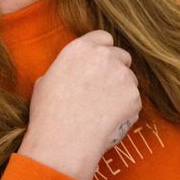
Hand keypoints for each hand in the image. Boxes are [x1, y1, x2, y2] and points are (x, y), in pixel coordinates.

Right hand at [18, 30, 140, 179]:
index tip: (101, 64)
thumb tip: (70, 74)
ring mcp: (121, 75)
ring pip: (130, 78)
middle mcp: (104, 56)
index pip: (103, 38)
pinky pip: (134, 100)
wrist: (63, 141)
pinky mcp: (133, 95)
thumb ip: (65, 69)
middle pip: (121, 56)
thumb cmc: (48, 115)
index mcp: (80, 48)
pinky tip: (111, 121)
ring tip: (105, 109)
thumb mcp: (45, 81)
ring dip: (123, 89)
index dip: (103, 51)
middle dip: (117, 69)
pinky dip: (127, 109)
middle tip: (106, 89)